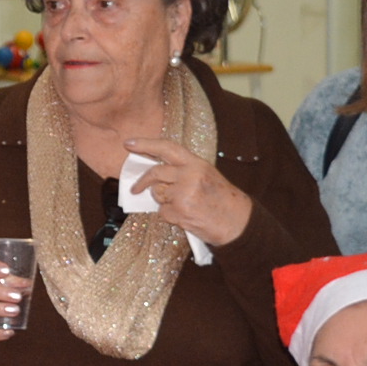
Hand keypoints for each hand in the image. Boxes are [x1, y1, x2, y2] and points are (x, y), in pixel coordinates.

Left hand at [119, 138, 253, 248]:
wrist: (237, 222)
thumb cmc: (221, 198)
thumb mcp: (206, 174)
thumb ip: (183, 169)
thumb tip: (155, 170)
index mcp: (196, 163)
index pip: (167, 147)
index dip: (146, 144)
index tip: (129, 144)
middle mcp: (189, 175)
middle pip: (155, 172)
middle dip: (142, 181)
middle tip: (135, 188)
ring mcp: (183, 194)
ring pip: (157, 194)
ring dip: (163, 201)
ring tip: (182, 205)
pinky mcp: (179, 211)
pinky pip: (162, 212)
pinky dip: (169, 215)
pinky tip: (184, 216)